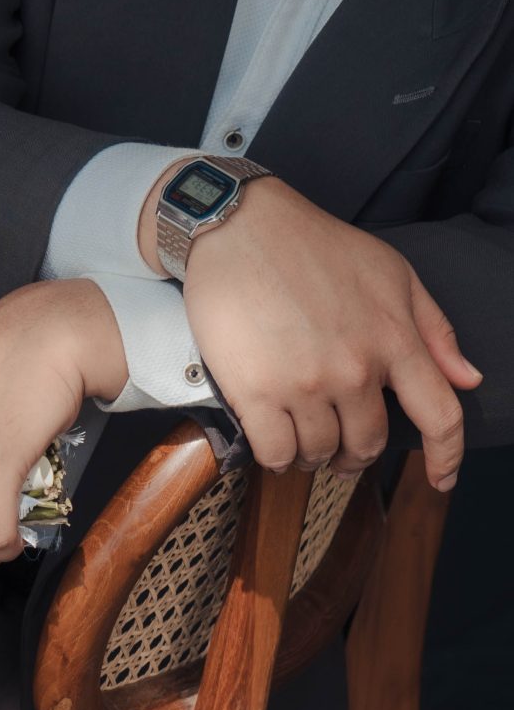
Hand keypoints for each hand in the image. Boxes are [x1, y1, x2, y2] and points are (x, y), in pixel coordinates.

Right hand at [165, 178, 480, 490]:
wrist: (242, 229)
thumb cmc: (316, 248)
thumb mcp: (392, 275)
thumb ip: (433, 330)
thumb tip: (466, 378)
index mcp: (396, 339)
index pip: (440, 415)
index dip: (447, 458)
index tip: (443, 480)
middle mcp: (356, 368)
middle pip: (368, 445)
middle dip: (354, 454)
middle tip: (337, 447)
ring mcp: (307, 383)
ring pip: (319, 454)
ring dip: (310, 455)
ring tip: (299, 434)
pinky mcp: (257, 393)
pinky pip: (276, 454)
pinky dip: (277, 456)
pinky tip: (273, 439)